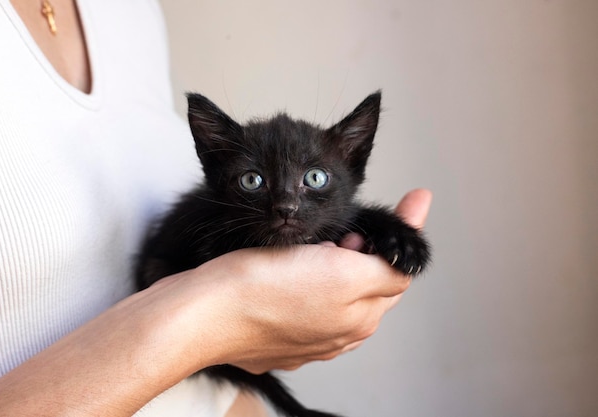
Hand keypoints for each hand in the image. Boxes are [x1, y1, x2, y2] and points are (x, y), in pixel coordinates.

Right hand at [187, 188, 432, 373]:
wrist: (204, 310)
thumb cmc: (268, 287)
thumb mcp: (344, 274)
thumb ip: (387, 268)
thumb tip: (411, 256)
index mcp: (360, 319)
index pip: (394, 270)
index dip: (389, 235)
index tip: (412, 196)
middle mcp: (337, 332)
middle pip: (364, 279)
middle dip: (357, 249)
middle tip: (333, 233)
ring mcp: (304, 336)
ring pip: (331, 287)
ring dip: (328, 262)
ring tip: (307, 248)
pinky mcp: (275, 332)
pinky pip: (300, 299)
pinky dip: (300, 277)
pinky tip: (282, 268)